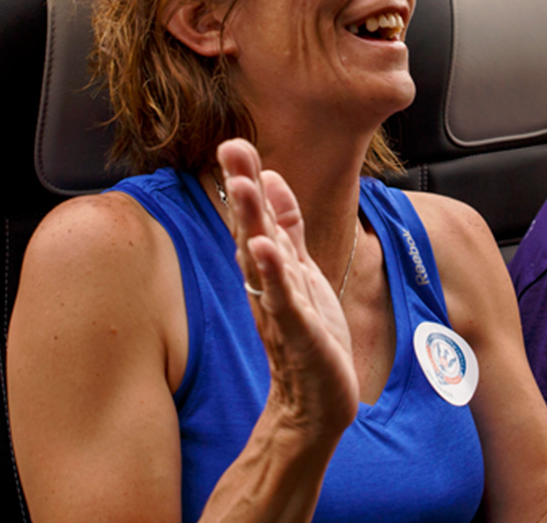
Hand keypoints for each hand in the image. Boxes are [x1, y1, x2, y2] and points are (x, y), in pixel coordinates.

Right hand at [218, 139, 358, 441]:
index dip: (247, 181)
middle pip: (251, 230)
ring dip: (251, 223)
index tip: (234, 143)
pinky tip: (266, 249)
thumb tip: (273, 179)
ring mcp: (279, 308)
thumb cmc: (308, 335)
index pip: (255, 218)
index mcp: (270, 268)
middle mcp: (267, 285)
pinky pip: (282, 300)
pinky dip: (274, 274)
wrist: (315, 403)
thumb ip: (288, 227)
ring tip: (242, 187)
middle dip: (242, 190)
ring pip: (262, 260)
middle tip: (230, 148)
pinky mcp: (297, 334)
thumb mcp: (301, 271)